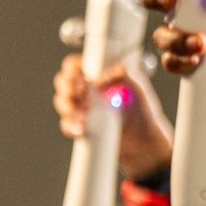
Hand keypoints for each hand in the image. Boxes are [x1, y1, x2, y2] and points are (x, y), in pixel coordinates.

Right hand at [52, 53, 174, 177]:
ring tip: (84, 115)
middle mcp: (85, 90)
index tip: (80, 77)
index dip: (72, 69)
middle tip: (79, 93)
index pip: (74, 65)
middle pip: (63, 82)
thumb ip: (123, 77)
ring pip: (62, 102)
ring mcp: (80, 108)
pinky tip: (82, 129)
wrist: (143, 140)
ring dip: (69, 107)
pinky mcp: (79, 127)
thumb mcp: (137, 89)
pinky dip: (72, 126)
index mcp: (96, 75)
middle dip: (68, 87)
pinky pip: (67, 125)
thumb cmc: (142, 110)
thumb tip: (106, 76)